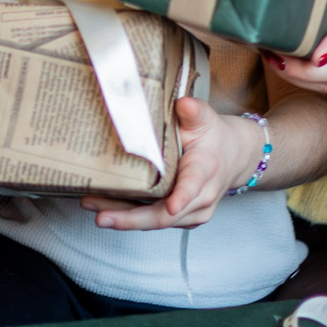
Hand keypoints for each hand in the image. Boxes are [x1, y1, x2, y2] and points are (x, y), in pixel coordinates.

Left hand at [81, 97, 258, 230]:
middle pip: (165, 215)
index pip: (194, 185)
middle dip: (131, 219)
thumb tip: (183, 104)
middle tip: (101, 217)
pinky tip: (105, 209)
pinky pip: (155, 221)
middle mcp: (201, 198)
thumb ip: (194, 112)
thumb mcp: (206, 119)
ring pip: (156, 222)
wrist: (233, 157)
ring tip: (92, 208)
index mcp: (206, 170)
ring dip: (123, 218)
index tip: (170, 205)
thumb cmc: (214, 137)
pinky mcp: (182, 219)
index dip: (182, 197)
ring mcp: (192, 213)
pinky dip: (130, 217)